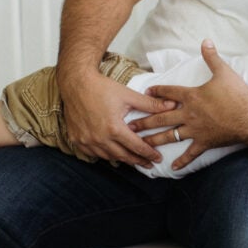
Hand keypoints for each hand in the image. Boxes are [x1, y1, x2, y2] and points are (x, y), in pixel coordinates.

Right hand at [58, 67, 174, 166]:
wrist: (76, 83)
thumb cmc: (102, 87)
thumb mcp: (128, 95)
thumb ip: (151, 104)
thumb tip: (172, 105)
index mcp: (114, 128)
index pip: (136, 146)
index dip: (148, 153)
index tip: (157, 158)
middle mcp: (99, 138)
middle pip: (123, 156)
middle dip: (137, 161)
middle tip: (148, 164)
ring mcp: (86, 141)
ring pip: (108, 157)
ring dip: (122, 159)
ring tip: (133, 160)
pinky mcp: (76, 139)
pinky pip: (93, 154)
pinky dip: (104, 155)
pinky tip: (111, 154)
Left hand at [127, 40, 247, 170]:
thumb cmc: (237, 95)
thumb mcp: (224, 72)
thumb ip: (212, 57)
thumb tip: (205, 41)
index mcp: (191, 96)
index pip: (169, 92)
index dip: (157, 91)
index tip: (146, 92)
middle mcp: (189, 114)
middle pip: (162, 117)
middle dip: (144, 121)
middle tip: (129, 125)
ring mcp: (195, 130)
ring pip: (170, 136)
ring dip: (154, 140)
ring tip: (140, 144)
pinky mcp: (204, 142)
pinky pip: (190, 153)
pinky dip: (182, 161)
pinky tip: (172, 168)